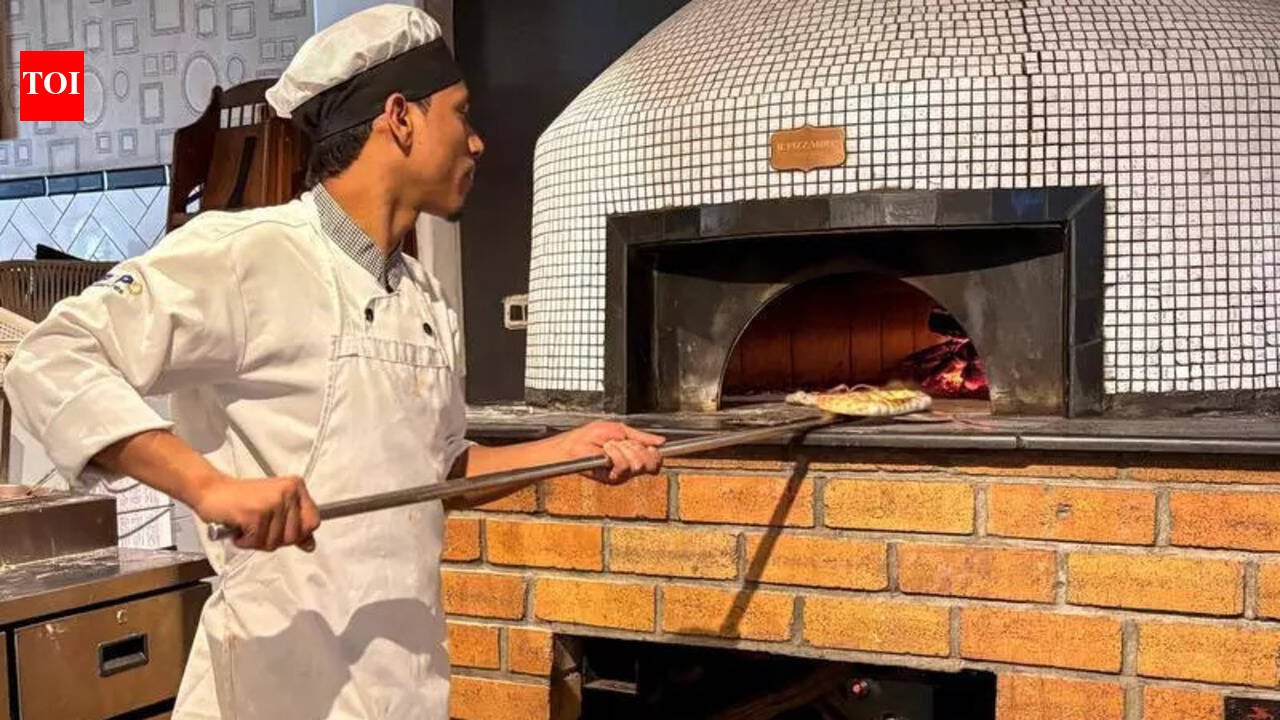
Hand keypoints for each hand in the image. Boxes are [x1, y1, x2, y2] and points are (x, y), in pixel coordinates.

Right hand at [192, 474, 320, 551]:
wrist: (211, 490)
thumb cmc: (240, 499)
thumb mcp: (275, 509)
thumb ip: (294, 525)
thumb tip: (310, 544)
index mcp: (296, 487)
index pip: (313, 521)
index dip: (298, 534)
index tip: (281, 530)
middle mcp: (287, 492)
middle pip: (294, 536)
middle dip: (273, 539)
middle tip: (258, 527)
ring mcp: (273, 502)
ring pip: (275, 542)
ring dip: (256, 541)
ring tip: (247, 524)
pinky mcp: (256, 514)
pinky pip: (257, 542)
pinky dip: (245, 542)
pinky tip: (239, 527)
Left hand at [554, 421, 664, 483]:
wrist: (570, 446)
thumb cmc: (588, 437)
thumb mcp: (619, 429)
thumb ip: (641, 436)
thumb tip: (660, 441)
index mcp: (633, 456)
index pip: (655, 461)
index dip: (656, 454)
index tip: (651, 446)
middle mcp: (629, 468)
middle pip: (651, 464)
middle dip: (638, 447)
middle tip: (623, 442)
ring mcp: (621, 475)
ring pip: (637, 465)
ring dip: (625, 449)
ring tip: (612, 445)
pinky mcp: (612, 479)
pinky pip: (623, 466)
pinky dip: (615, 454)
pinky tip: (607, 449)